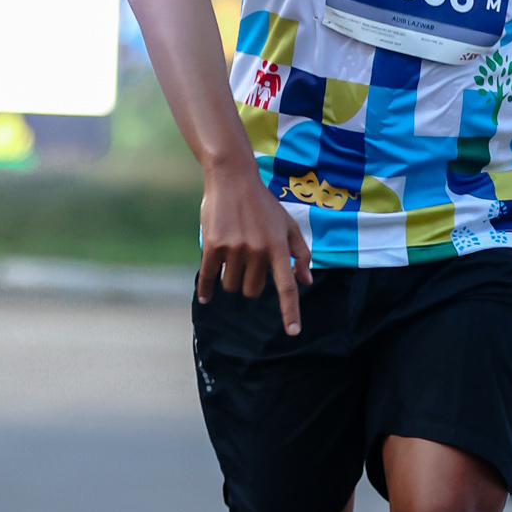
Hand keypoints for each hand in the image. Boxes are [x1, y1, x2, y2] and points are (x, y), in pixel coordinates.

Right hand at [197, 159, 314, 334]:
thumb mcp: (288, 225)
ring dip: (231, 279)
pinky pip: (208, 277)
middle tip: (248, 262)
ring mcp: (234, 249)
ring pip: (232, 285)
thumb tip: (306, 282)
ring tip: (232, 258)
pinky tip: (205, 297)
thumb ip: (299, 254)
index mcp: (279, 247)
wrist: (233, 179)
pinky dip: (206, 289)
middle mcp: (258, 250)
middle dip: (250, 283)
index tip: (293, 332)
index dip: (290, 311)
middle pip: (253, 290)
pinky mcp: (213, 245)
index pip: (286, 286)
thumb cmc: (263, 205)